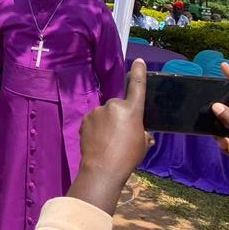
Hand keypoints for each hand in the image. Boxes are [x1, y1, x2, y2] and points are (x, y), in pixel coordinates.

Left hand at [69, 59, 151, 214]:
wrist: (102, 168)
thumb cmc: (128, 157)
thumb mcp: (143, 144)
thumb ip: (142, 132)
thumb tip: (141, 132)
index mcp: (132, 110)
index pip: (137, 87)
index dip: (139, 73)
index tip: (139, 61)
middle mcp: (113, 105)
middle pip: (118, 107)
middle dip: (120, 117)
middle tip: (120, 135)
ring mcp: (97, 111)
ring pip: (105, 114)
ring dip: (107, 123)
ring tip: (108, 141)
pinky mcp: (85, 118)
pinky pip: (94, 120)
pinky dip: (96, 128)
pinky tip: (98, 141)